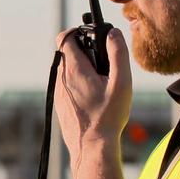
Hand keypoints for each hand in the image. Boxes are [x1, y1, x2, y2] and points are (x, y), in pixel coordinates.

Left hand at [53, 27, 131, 169]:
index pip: (65, 37)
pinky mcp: (59, 104)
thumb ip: (118, 54)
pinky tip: (93, 98)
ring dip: (82, 68)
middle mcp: (60, 78)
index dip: (78, 32)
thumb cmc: (108, 116)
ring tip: (100, 83)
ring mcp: (58, 92)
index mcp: (73, 69)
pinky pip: (66, 84)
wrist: (92, 147)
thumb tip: (113, 33)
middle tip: (103, 63)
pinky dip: (78, 83)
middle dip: (84, 51)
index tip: (93, 38)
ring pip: (66, 69)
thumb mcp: (121, 82)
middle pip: (67, 52)